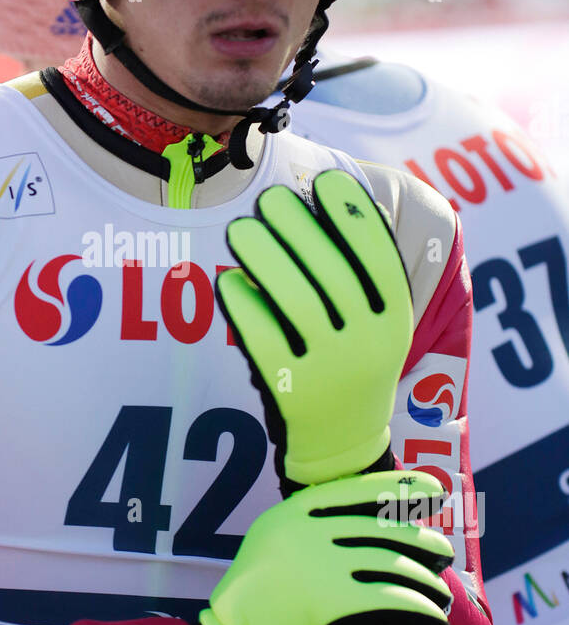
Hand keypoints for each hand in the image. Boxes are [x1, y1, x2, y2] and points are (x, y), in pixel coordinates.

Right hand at [199, 470, 452, 624]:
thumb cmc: (256, 602)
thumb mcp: (273, 546)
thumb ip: (313, 533)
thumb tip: (375, 532)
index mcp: (291, 513)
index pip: (356, 489)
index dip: (400, 487)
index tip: (434, 488)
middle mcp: (306, 532)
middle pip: (381, 528)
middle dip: (421, 540)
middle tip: (443, 553)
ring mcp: (318, 564)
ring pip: (391, 563)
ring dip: (426, 581)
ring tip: (442, 594)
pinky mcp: (331, 601)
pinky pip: (390, 599)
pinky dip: (419, 609)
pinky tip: (434, 618)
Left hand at [216, 170, 412, 486]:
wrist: (343, 444)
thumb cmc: (354, 363)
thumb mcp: (380, 321)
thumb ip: (368, 270)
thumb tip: (351, 199)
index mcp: (394, 319)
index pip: (376, 255)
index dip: (351, 212)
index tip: (325, 180)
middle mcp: (368, 343)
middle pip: (329, 271)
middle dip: (295, 225)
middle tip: (267, 199)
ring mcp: (330, 369)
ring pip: (294, 299)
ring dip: (263, 255)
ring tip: (239, 230)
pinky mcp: (290, 389)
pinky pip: (262, 336)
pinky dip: (244, 304)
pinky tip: (229, 282)